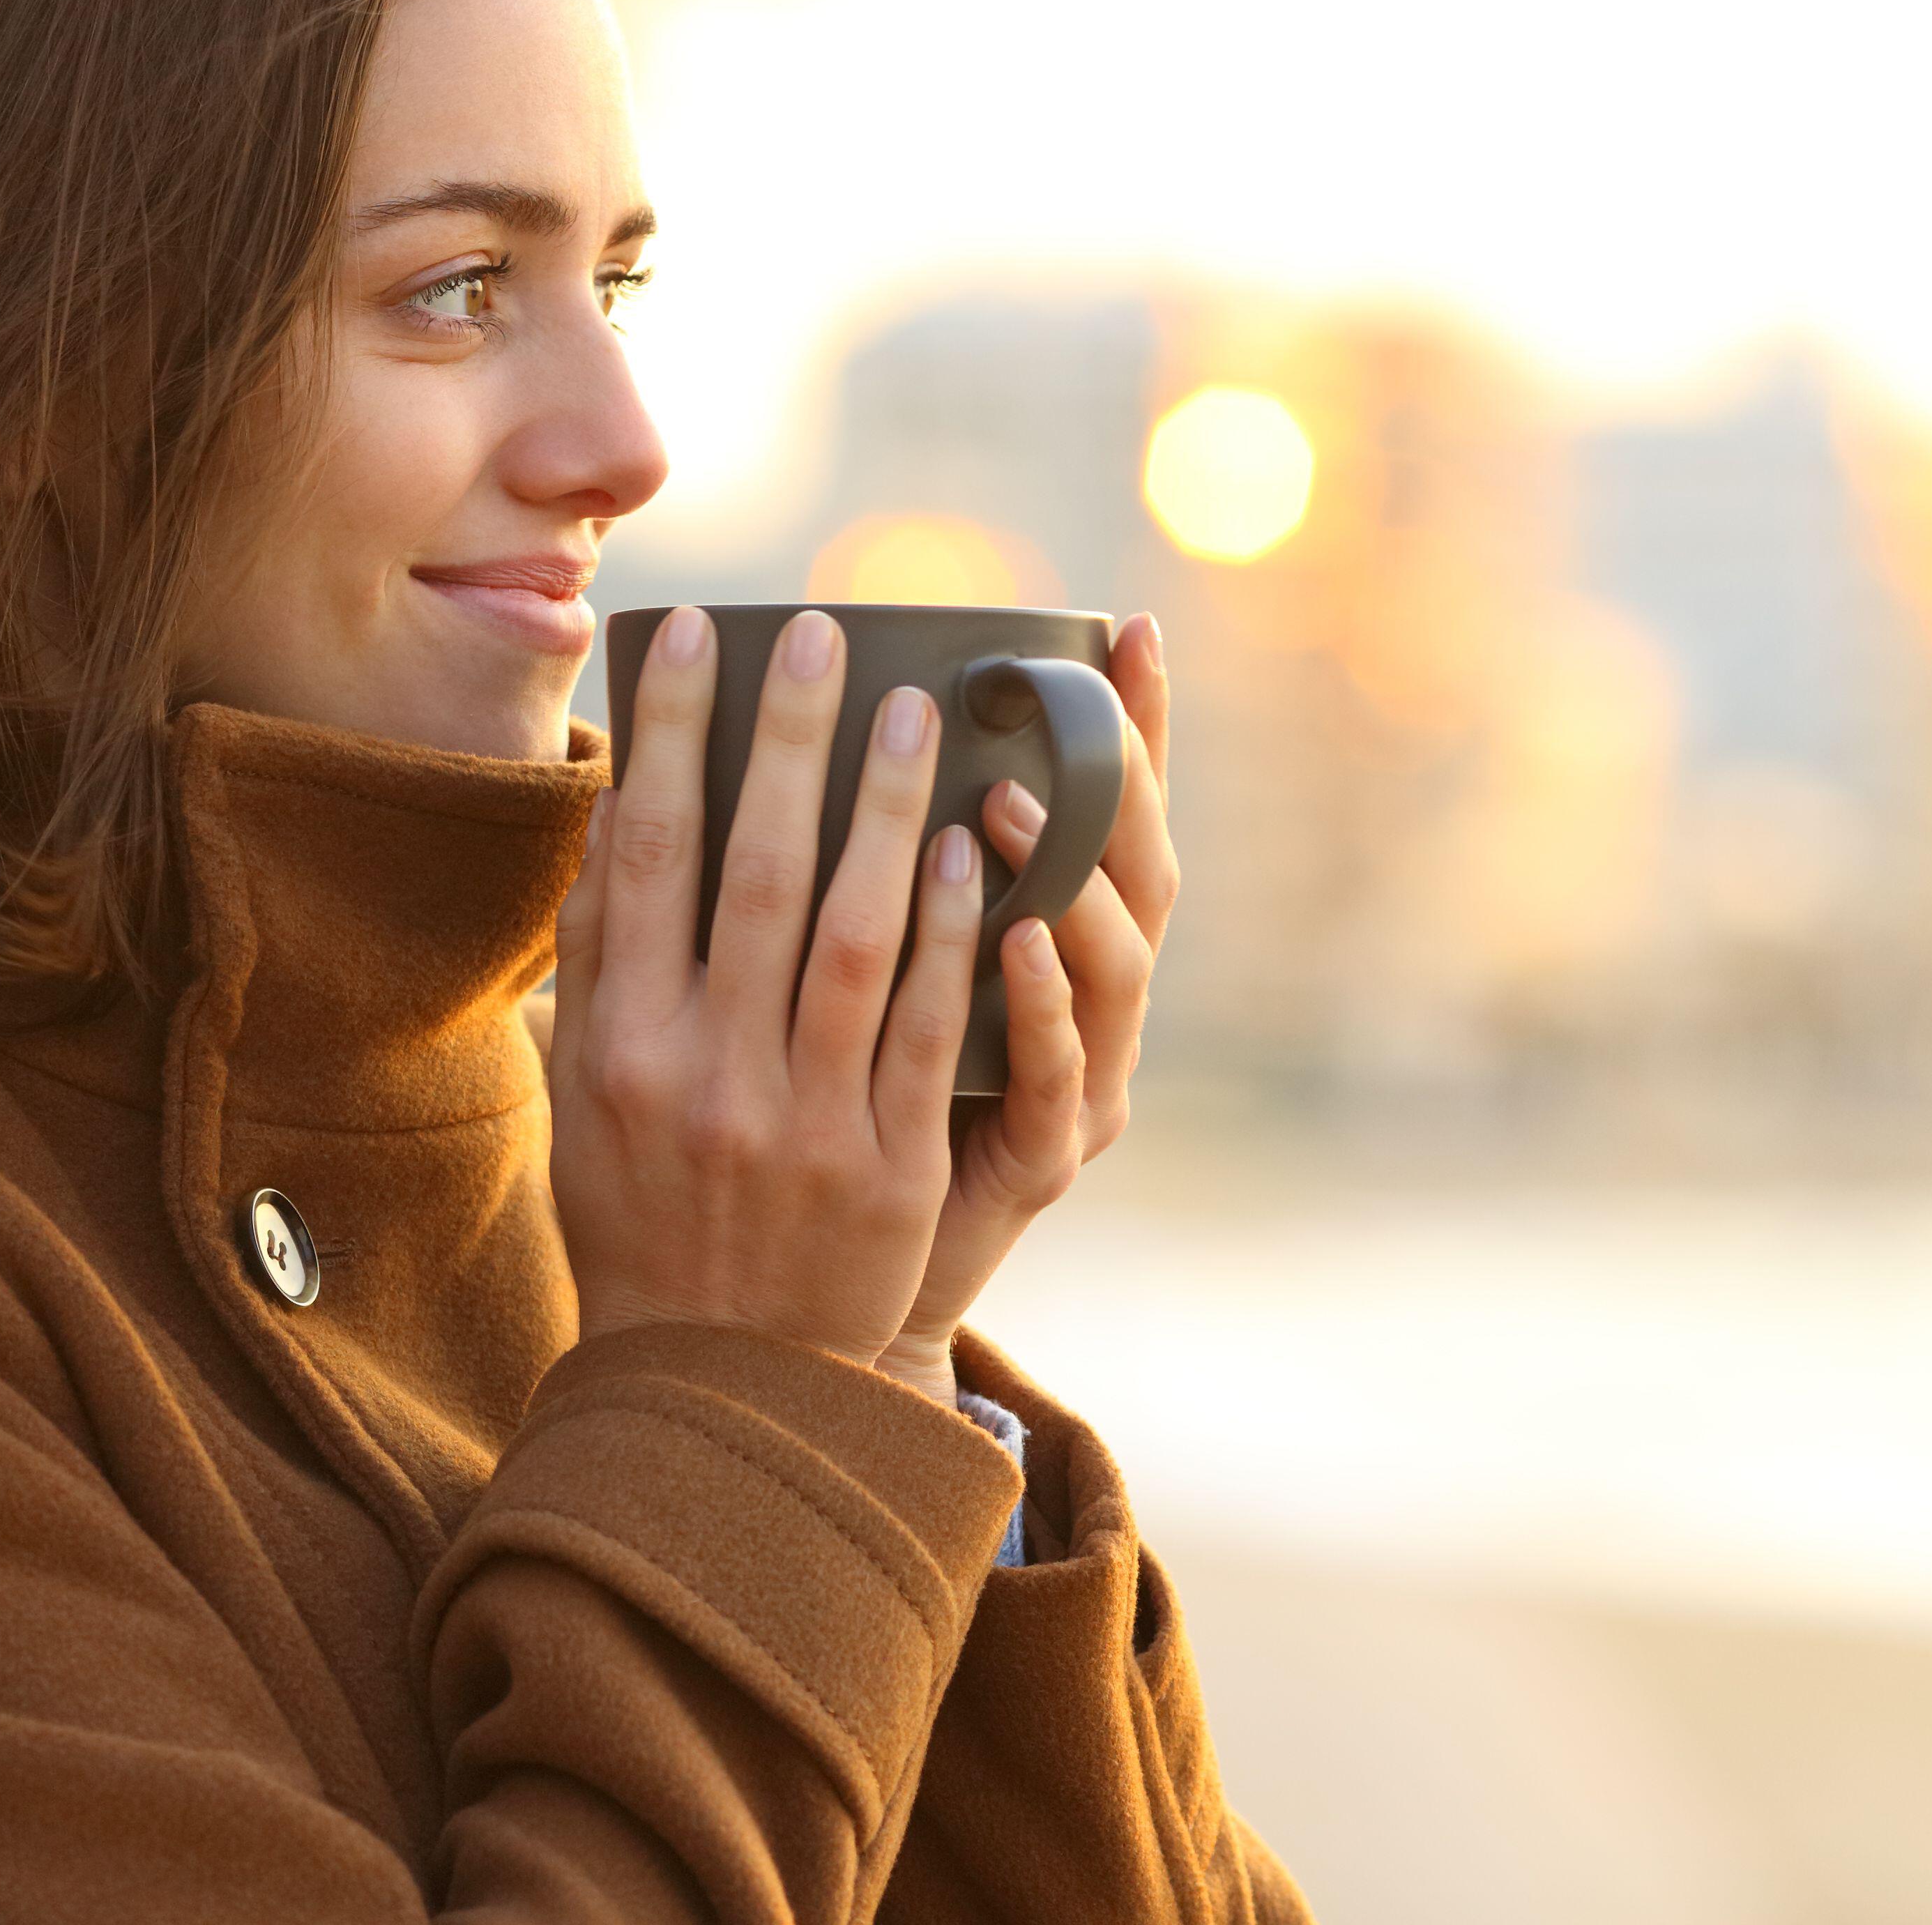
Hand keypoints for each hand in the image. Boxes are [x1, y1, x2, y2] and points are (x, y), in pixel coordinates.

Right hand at [546, 604, 988, 1375]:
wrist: (718, 1386)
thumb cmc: (646, 1213)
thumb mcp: (582, 1097)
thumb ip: (597, 963)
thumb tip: (616, 814)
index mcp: (615, 1046)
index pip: (643, 855)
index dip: (672, 733)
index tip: (699, 627)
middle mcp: (699, 1076)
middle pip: (749, 872)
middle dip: (789, 741)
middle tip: (824, 632)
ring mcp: (800, 1124)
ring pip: (852, 935)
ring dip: (890, 811)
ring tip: (922, 708)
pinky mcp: (889, 1168)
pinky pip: (929, 1027)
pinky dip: (955, 933)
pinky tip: (977, 849)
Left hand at [875, 612, 1175, 1405]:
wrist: (817, 1302)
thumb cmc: (828, 1116)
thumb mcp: (845, 974)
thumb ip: (846, 868)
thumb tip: (795, 721)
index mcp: (1044, 938)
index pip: (1104, 815)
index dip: (1129, 727)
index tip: (1130, 629)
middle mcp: (1082, 1002)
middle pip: (1136, 869)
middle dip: (1115, 774)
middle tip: (1066, 691)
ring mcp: (1079, 1080)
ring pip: (1114, 962)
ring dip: (1058, 871)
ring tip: (999, 797)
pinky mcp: (1050, 1158)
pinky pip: (1062, 1071)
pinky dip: (1042, 1001)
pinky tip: (1016, 935)